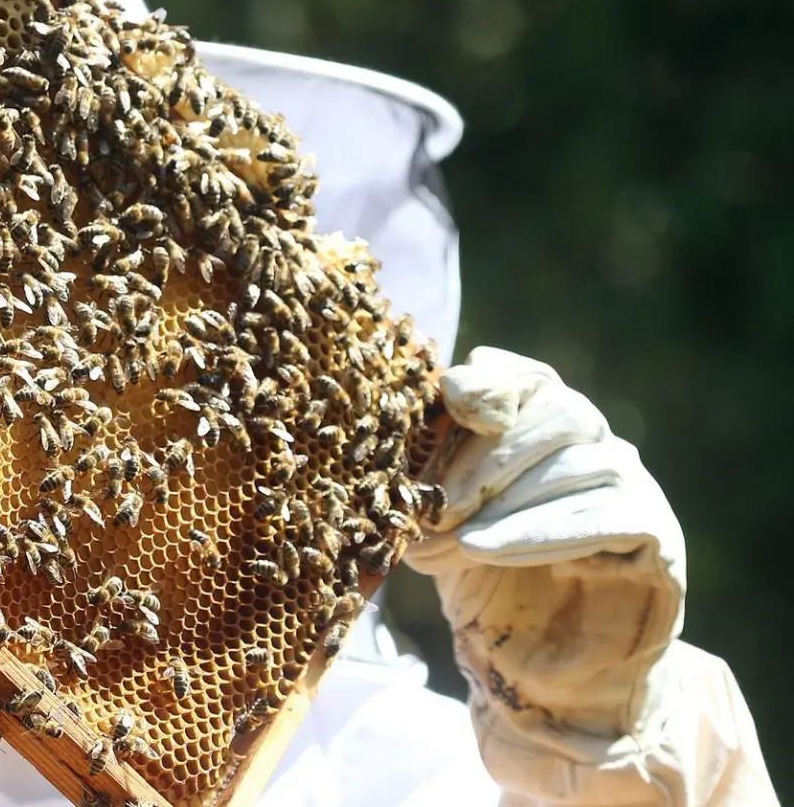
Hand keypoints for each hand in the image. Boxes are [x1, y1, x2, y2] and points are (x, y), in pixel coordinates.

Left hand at [403, 347, 774, 803]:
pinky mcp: (657, 542)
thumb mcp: (442, 524)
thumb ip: (431, 479)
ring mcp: (634, 492)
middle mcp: (598, 449)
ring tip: (456, 540)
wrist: (544, 672)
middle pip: (560, 412)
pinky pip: (612, 519)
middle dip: (490, 454)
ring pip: (586, 464)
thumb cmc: (489, 585)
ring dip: (509, 501)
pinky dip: (543, 531)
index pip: (530, 379)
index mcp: (545, 432)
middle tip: (435, 501)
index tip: (450, 394)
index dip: (495, 379)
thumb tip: (394, 437)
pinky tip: (490, 550)